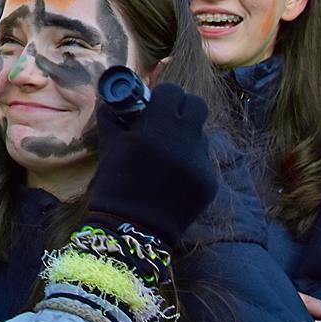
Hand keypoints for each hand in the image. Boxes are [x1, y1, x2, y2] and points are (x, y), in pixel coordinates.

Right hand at [87, 82, 217, 246]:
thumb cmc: (115, 184)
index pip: (173, 92)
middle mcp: (184, 143)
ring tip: (168, 152)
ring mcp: (201, 163)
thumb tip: (109, 99)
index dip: (163, 96)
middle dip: (182, 108)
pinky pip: (204, 159)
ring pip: (202, 133)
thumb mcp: (110, 147)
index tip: (154, 105)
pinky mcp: (210, 182)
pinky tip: (174, 175)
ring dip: (187, 136)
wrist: (130, 229)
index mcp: (157, 130)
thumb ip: (113, 118)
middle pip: (197, 106)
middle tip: (167, 119)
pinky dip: (190, 161)